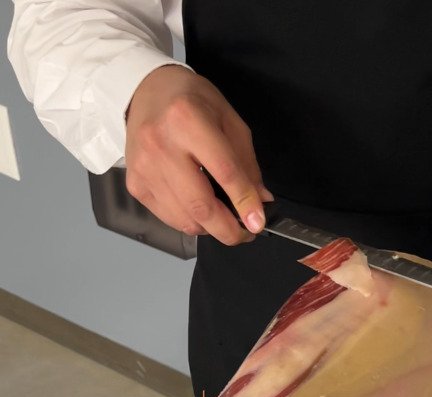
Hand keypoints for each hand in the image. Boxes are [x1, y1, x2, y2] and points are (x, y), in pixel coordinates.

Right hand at [125, 65, 271, 244]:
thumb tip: (260, 201)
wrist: (145, 92)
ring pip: (185, 219)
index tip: (258, 222)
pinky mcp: (135, 184)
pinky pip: (170, 218)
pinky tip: (199, 208)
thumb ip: (246, 163)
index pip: (224, 172)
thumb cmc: (190, 102)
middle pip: (201, 205)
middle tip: (245, 233)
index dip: (245, 203)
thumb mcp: (229, 120)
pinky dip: (191, 221)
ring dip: (211, 228)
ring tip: (224, 218)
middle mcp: (161, 144)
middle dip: (229, 229)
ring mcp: (144, 168)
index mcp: (188, 120)